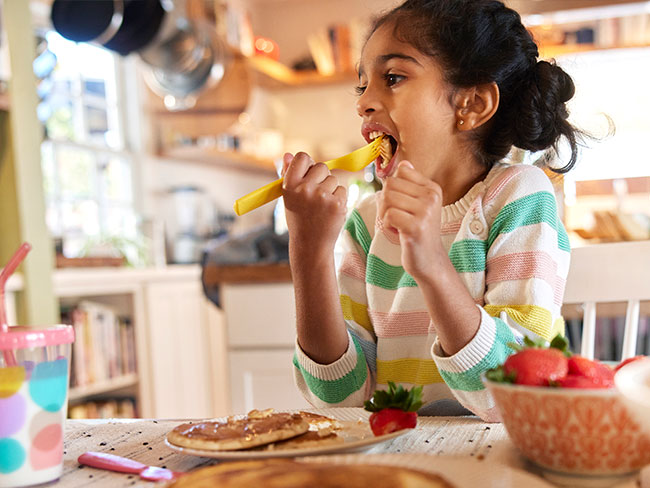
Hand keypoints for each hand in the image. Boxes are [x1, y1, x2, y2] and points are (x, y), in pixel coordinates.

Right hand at [282, 152, 347, 255]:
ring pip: (333, 179)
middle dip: (321, 177)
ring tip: (322, 206)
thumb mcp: (289, 197)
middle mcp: (305, 189)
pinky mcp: (337, 203)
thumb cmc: (299, 219)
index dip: (307, 164)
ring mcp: (322, 196)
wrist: (311, 245)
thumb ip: (288, 174)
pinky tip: (329, 211)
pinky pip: (342, 189)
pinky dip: (339, 198)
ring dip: (330, 189)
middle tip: (315, 195)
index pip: (302, 157)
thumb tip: (287, 154)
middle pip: (321, 166)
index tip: (308, 174)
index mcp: (290, 185)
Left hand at [377, 160, 444, 281]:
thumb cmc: (418, 232)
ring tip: (396, 225)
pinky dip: (386, 226)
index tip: (401, 206)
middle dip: (385, 202)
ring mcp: (426, 211)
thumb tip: (404, 163)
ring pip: (387, 198)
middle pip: (390, 184)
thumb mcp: (418, 205)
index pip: (400, 172)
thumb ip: (410, 185)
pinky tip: (398, 233)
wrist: (429, 261)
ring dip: (384, 214)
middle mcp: (432, 196)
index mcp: (432, 188)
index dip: (392, 189)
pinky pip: (388, 216)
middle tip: (395, 218)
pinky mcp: (416, 226)